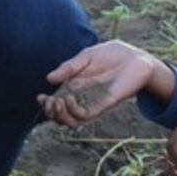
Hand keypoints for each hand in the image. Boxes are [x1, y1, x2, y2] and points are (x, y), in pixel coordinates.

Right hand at [37, 39, 165, 125]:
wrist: (136, 57)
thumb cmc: (113, 55)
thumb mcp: (86, 57)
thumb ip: (69, 68)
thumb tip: (49, 79)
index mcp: (76, 85)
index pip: (58, 103)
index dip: (47, 105)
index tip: (40, 97)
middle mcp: (83, 97)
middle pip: (62, 116)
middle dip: (50, 113)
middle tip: (47, 101)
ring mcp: (93, 101)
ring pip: (72, 121)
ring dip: (60, 116)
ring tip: (57, 102)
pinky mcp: (104, 103)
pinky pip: (87, 116)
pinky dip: (74, 111)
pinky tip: (68, 98)